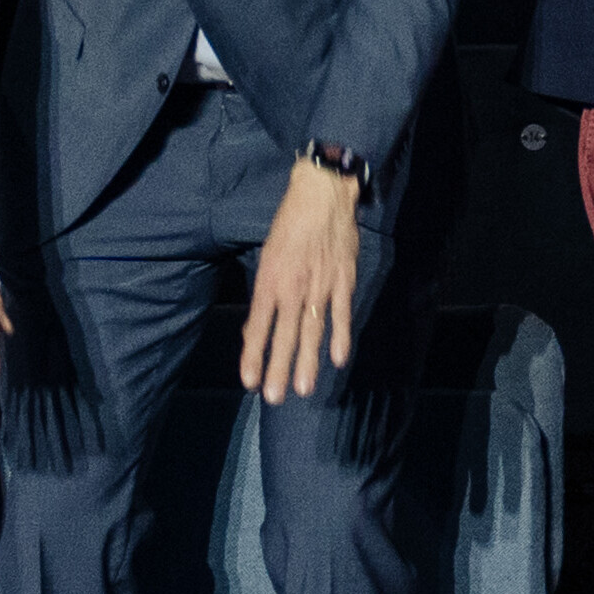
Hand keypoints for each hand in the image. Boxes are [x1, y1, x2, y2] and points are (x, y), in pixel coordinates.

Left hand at [236, 163, 364, 406]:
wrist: (321, 195)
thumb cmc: (288, 224)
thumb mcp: (266, 256)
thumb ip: (264, 294)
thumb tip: (256, 327)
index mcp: (270, 281)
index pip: (258, 327)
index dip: (253, 356)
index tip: (249, 382)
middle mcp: (293, 288)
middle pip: (284, 336)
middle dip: (278, 369)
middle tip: (275, 398)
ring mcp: (320, 286)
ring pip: (312, 331)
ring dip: (307, 361)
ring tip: (302, 389)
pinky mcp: (343, 280)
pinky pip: (341, 313)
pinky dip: (340, 336)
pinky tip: (338, 359)